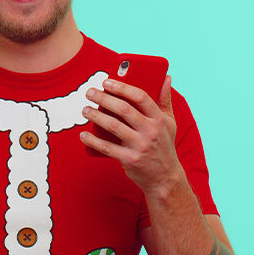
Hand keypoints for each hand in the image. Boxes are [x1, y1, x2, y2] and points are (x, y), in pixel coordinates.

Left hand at [80, 75, 182, 193]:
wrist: (165, 178)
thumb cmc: (164, 145)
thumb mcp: (170, 123)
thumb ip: (165, 100)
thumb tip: (166, 77)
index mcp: (159, 119)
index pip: (140, 97)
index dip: (122, 87)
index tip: (106, 82)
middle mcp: (151, 131)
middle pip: (123, 109)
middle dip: (103, 98)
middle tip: (90, 92)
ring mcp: (140, 146)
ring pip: (113, 126)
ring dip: (95, 116)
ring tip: (85, 110)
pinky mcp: (130, 160)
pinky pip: (107, 148)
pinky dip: (93, 141)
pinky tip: (83, 135)